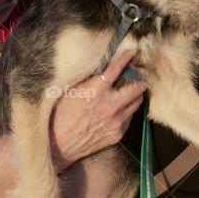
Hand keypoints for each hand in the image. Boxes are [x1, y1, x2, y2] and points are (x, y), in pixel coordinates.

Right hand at [49, 49, 148, 169]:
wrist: (59, 144)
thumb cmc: (60, 116)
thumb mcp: (71, 92)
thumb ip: (89, 81)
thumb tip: (101, 70)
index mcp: (96, 91)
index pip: (116, 69)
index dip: (126, 58)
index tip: (133, 52)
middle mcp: (110, 105)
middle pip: (136, 88)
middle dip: (139, 80)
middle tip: (139, 76)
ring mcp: (116, 121)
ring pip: (137, 104)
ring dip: (136, 95)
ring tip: (133, 92)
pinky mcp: (118, 133)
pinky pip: (130, 118)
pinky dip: (128, 111)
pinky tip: (122, 109)